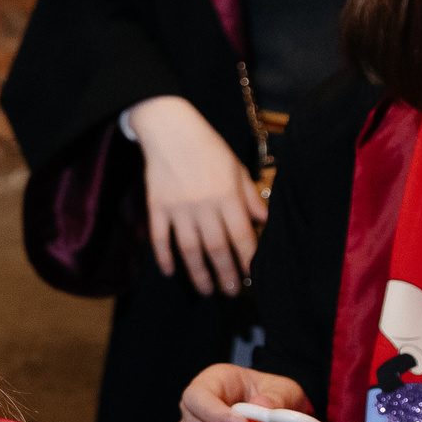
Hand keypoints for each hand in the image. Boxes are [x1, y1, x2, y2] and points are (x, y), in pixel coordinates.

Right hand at [125, 96, 266, 295]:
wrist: (170, 129)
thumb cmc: (207, 147)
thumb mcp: (236, 167)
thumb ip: (249, 196)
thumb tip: (264, 221)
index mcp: (227, 195)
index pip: (241, 235)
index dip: (248, 258)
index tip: (252, 275)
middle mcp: (203, 205)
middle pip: (216, 248)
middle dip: (225, 273)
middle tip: (231, 291)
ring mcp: (178, 207)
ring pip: (189, 248)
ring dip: (197, 273)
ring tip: (205, 290)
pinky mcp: (156, 206)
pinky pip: (159, 238)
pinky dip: (164, 256)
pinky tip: (170, 271)